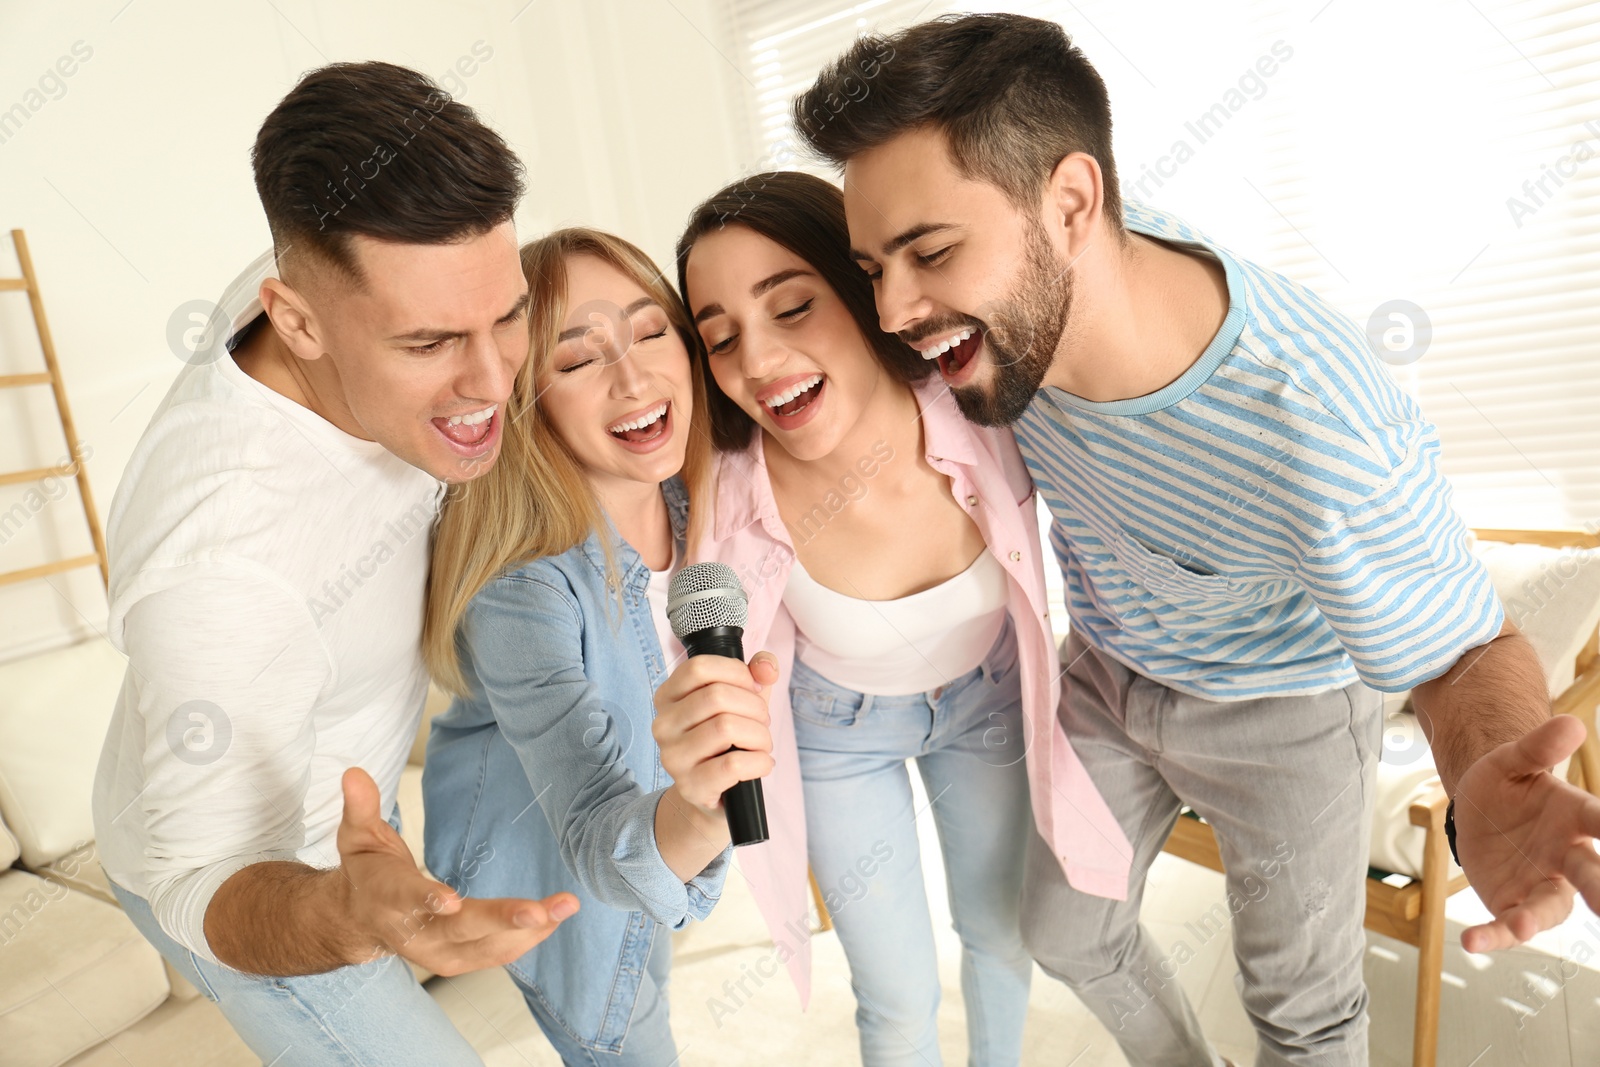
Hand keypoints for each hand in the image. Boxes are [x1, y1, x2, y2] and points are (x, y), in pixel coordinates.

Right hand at [335, 767, 578, 974]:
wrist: (361, 920)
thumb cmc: (368, 871)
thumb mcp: (357, 835)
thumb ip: (360, 808)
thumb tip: (354, 773)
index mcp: (388, 900)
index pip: (406, 901)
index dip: (428, 901)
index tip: (451, 901)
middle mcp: (415, 934)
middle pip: (460, 930)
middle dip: (500, 920)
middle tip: (539, 910)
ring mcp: (439, 953)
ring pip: (486, 948)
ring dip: (529, 931)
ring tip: (565, 907)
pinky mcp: (460, 959)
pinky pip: (497, 953)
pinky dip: (528, 938)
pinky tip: (556, 918)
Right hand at [653, 651, 778, 818]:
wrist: (713, 794)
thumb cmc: (727, 740)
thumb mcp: (741, 699)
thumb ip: (757, 672)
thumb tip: (767, 668)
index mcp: (668, 696)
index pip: (700, 668)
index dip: (737, 673)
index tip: (752, 688)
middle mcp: (663, 724)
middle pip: (718, 696)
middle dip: (755, 708)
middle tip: (762, 722)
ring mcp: (673, 756)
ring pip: (727, 728)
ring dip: (759, 736)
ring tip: (761, 744)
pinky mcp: (690, 785)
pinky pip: (733, 765)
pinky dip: (759, 762)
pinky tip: (762, 763)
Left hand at [1453, 716, 1599, 952]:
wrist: (1478, 810)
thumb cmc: (1506, 785)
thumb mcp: (1511, 761)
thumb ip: (1537, 747)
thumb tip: (1571, 723)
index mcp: (1574, 818)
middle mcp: (1566, 856)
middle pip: (1587, 873)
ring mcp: (1541, 884)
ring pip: (1549, 907)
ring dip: (1537, 918)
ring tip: (1523, 926)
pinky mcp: (1511, 904)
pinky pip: (1504, 924)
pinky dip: (1492, 936)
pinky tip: (1470, 943)